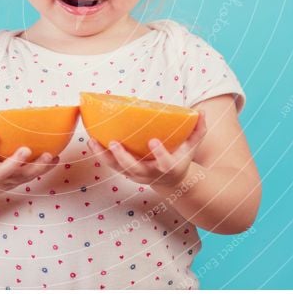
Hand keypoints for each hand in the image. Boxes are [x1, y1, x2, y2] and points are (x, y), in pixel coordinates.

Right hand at [0, 100, 60, 194]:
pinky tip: (55, 158)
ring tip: (49, 155)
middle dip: (15, 162)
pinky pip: (32, 176)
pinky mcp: (17, 182)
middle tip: (26, 150)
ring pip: (22, 176)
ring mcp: (5, 180)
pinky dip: (45, 169)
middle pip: (3, 170)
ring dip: (37, 167)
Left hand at [86, 110, 207, 188]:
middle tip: (113, 143)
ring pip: (118, 168)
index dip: (159, 154)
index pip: (165, 164)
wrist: (171, 182)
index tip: (153, 141)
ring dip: (104, 156)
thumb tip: (201, 111)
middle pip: (135, 169)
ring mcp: (136, 175)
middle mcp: (150, 174)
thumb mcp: (192, 146)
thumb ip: (198, 129)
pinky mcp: (125, 172)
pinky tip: (90, 141)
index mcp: (169, 168)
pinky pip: (110, 165)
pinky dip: (99, 154)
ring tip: (93, 141)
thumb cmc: (181, 158)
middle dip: (123, 157)